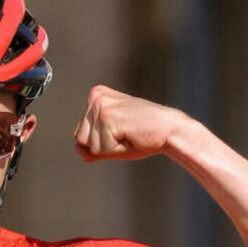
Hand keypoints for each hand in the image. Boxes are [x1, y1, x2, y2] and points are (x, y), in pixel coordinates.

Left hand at [73, 85, 188, 161]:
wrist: (171, 130)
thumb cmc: (144, 135)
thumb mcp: (113, 140)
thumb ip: (92, 146)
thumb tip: (77, 150)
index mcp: (96, 96)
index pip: (80, 134)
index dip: (101, 142)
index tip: (122, 131)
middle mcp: (96, 97)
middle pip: (80, 139)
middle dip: (103, 145)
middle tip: (126, 134)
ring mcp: (101, 106)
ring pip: (89, 145)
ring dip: (110, 148)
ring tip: (129, 134)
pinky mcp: (108, 117)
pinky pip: (101, 150)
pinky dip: (116, 151)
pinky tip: (131, 136)